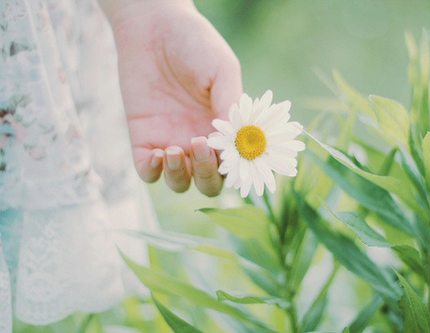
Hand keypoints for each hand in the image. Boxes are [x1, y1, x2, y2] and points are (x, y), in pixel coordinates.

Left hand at [109, 0, 241, 195]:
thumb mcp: (223, 71)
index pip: (235, 165)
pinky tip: (157, 154)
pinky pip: (147, 172)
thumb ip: (231, 104)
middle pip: (208, 182)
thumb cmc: (195, 45)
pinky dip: (152, 172)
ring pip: (180, 183)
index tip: (231, 155)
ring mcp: (171, 141)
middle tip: (199, 146)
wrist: (154, 27)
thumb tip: (238, 141)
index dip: (236, 169)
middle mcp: (199, 140)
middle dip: (207, 175)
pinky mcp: (143, 138)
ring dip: (180, 176)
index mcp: (224, 129)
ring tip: (174, 149)